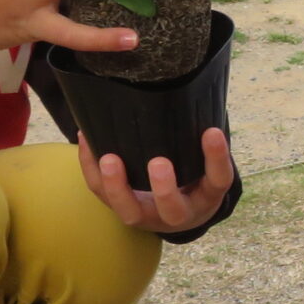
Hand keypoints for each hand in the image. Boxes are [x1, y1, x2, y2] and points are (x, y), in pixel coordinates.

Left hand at [79, 127, 235, 231]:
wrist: (180, 210)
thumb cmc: (195, 176)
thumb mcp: (208, 166)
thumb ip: (203, 138)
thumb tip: (196, 87)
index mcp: (206, 198)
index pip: (218, 180)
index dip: (217, 158)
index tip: (212, 132)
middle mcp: (179, 213)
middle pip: (173, 210)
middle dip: (164, 188)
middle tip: (158, 162)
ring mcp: (148, 216)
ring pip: (130, 211)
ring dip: (117, 186)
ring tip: (109, 159)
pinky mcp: (122, 209)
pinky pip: (101, 194)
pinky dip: (91, 168)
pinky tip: (86, 139)